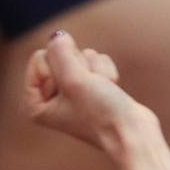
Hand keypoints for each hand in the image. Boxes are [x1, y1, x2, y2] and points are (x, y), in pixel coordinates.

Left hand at [24, 31, 144, 150]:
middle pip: (60, 55)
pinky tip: (111, 89)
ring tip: (102, 92)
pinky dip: (106, 72)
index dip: (61, 67)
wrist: (133, 133)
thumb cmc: (101, 113)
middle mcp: (51, 100)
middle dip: (80, 68)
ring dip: (95, 70)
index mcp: (36, 105)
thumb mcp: (73, 78)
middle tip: (91, 91)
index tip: (74, 90)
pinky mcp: (92, 87)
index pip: (40, 58)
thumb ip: (60, 51)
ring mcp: (73, 93)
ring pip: (80, 56)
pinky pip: (95, 61)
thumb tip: (58, 35)